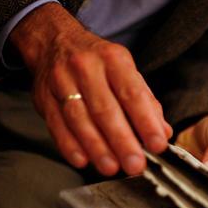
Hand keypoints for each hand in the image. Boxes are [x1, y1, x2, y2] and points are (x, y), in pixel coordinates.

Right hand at [10, 3, 171, 175]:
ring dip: (97, 147)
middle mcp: (86, 68)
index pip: (133, 94)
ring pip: (79, 119)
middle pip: (105, 109)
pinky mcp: (44, 97)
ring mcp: (61, 81)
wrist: (54, 40)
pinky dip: (69, 146)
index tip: (158, 144)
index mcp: (113, 59)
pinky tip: (83, 160)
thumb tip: (163, 132)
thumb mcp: (126, 71)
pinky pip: (57, 125)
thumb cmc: (98, 62)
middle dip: (122, 141)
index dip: (146, 122)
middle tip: (135, 164)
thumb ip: (146, 102)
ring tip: (111, 167)